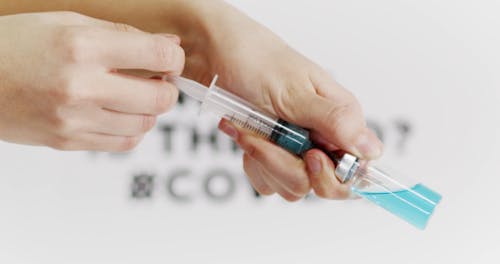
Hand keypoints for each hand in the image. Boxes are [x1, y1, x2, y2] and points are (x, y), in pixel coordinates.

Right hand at [0, 12, 183, 150]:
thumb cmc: (16, 44)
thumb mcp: (67, 23)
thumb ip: (123, 34)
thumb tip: (169, 43)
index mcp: (82, 47)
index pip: (158, 55)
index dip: (174, 57)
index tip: (170, 57)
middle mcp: (81, 86)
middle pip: (160, 98)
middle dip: (168, 87)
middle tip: (157, 79)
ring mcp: (74, 119)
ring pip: (145, 124)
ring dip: (150, 110)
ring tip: (135, 95)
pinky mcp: (68, 141)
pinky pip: (123, 143)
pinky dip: (133, 129)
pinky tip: (120, 113)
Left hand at [182, 3, 382, 200]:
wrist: (217, 56)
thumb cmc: (259, 63)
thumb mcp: (297, 92)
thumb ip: (335, 121)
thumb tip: (373, 150)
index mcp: (340, 120)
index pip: (356, 168)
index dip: (335, 174)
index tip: (311, 156)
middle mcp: (321, 138)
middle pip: (324, 186)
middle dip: (291, 168)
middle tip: (271, 139)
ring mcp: (296, 150)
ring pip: (293, 187)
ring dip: (265, 161)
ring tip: (249, 129)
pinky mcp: (271, 158)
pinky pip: (268, 182)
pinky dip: (253, 163)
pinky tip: (244, 135)